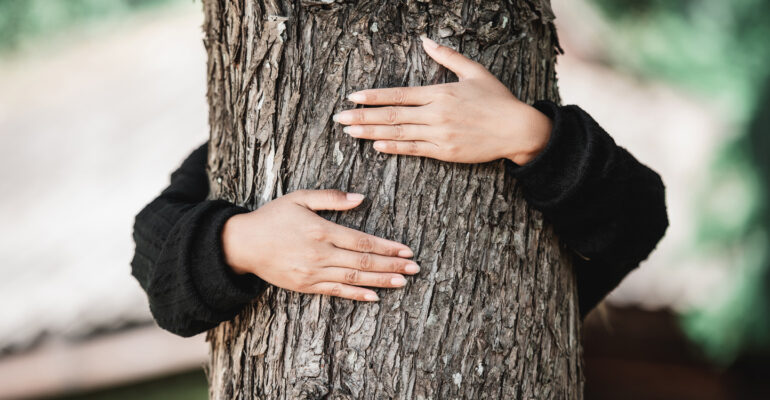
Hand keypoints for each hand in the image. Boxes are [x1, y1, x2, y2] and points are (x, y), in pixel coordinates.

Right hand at [221, 189, 418, 300]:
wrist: (243, 244)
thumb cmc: (273, 217)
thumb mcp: (300, 198)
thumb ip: (331, 198)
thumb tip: (361, 198)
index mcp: (322, 230)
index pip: (362, 241)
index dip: (387, 247)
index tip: (406, 250)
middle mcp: (320, 254)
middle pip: (364, 261)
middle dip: (392, 265)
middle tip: (414, 268)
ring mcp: (313, 273)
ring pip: (354, 278)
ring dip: (381, 280)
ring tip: (402, 282)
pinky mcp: (306, 286)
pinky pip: (337, 291)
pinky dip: (357, 294)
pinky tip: (375, 296)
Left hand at [333, 36, 552, 165]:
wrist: (518, 129)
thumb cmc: (498, 99)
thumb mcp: (474, 71)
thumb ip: (447, 56)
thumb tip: (425, 40)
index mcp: (440, 93)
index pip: (398, 94)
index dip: (373, 96)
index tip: (352, 97)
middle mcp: (436, 113)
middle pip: (391, 115)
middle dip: (362, 117)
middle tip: (339, 119)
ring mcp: (440, 134)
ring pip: (398, 133)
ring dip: (371, 133)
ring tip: (350, 133)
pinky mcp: (446, 152)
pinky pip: (415, 150)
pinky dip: (395, 148)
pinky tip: (377, 146)